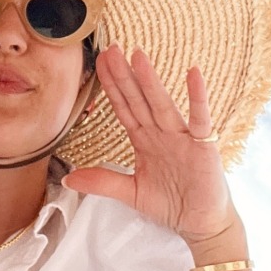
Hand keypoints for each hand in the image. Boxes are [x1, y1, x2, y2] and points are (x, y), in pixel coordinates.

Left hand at [63, 48, 235, 248]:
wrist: (202, 223)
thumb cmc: (172, 202)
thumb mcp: (131, 192)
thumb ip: (102, 182)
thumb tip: (67, 180)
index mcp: (144, 140)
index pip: (124, 107)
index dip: (111, 86)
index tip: (99, 61)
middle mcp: (161, 133)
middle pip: (138, 100)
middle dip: (124, 75)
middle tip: (111, 47)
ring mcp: (181, 137)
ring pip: (161, 105)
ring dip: (150, 81)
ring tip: (138, 56)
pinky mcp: (202, 146)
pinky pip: (199, 119)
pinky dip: (197, 98)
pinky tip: (193, 74)